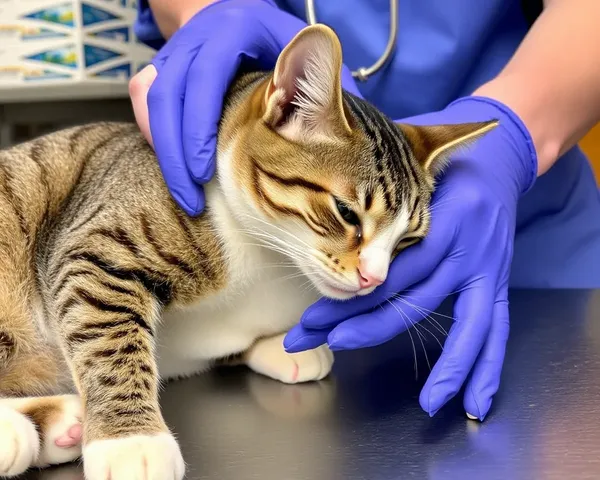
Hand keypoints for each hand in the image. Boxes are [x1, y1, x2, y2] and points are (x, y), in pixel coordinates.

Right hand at [129, 0, 359, 214]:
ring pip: (150, 99)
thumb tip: (351, 135)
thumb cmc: (273, 40)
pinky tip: (173, 165)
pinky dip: (153, 136)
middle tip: (193, 197)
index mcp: (233, 30)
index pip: (207, 75)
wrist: (232, 12)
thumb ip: (323, 86)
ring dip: (164, 150)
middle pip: (170, 94)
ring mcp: (172, 51)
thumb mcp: (303, 52)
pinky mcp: (159, 67)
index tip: (208, 171)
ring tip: (185, 193)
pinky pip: (142, 100)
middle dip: (178, 152)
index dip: (203, 125)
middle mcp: (196, 37)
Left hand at [284, 96, 536, 419]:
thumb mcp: (405, 166)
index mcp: (441, 217)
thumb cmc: (440, 161)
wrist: (498, 157)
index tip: (313, 320)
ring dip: (444, 367)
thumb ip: (374, 189)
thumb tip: (317, 201)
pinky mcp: (499, 281)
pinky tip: (475, 400)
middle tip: (323, 346)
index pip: (393, 271)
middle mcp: (467, 247)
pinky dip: (487, 366)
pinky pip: (497, 330)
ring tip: (426, 403)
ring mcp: (488, 268)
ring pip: (465, 326)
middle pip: (417, 301)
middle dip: (365, 329)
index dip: (353, 300)